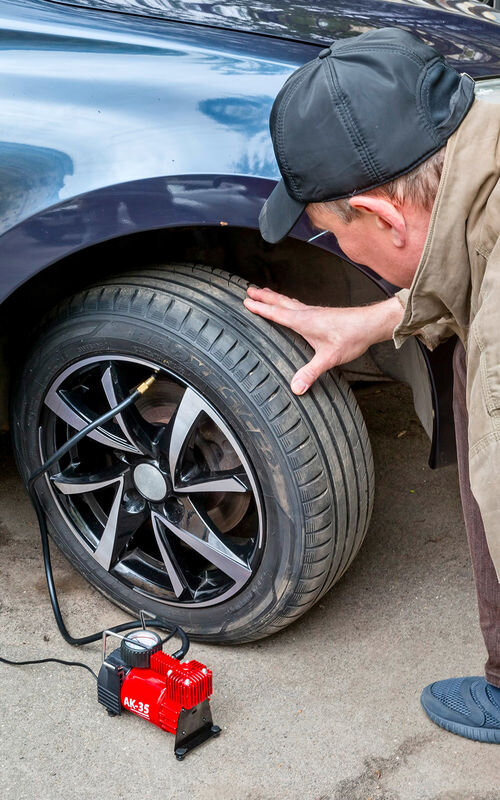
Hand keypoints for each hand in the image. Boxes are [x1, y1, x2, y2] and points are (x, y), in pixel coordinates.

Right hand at [244, 287, 402, 393]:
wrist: (371, 324)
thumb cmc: (352, 337)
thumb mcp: (330, 358)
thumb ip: (311, 372)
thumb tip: (296, 388)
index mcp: (304, 321)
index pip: (276, 313)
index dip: (260, 308)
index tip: (246, 301)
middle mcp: (307, 313)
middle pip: (280, 302)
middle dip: (264, 297)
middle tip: (249, 290)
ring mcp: (314, 312)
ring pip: (289, 302)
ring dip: (275, 297)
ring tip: (264, 293)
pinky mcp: (321, 314)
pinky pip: (298, 305)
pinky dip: (288, 302)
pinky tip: (291, 305)